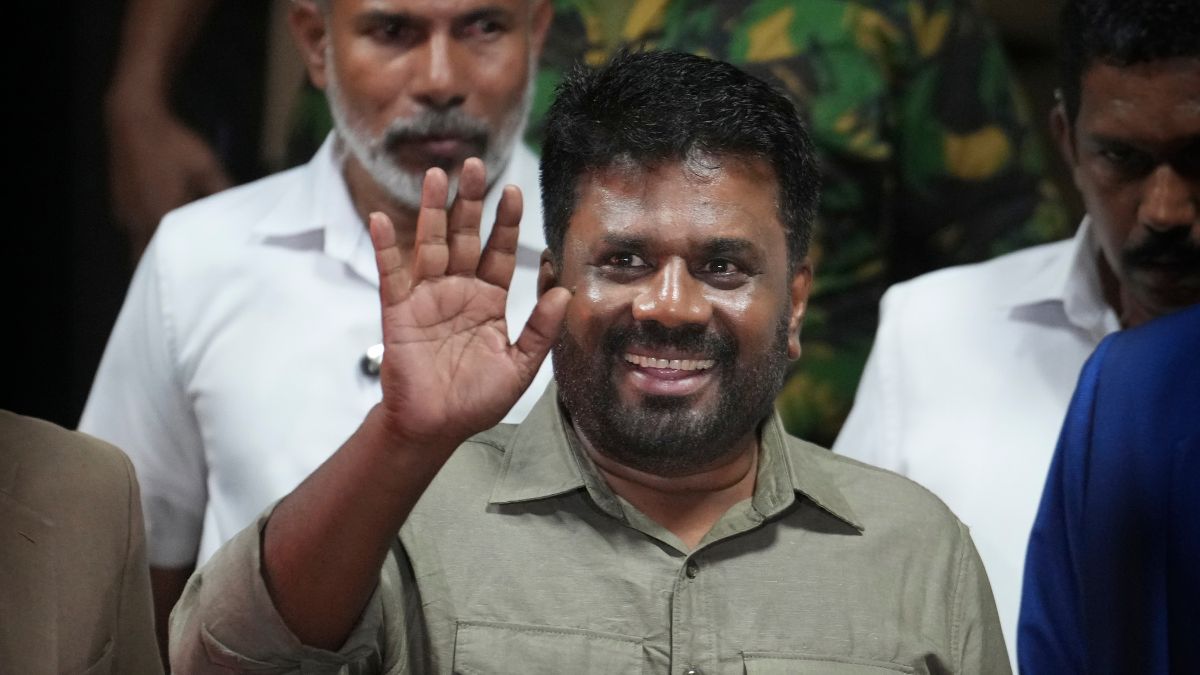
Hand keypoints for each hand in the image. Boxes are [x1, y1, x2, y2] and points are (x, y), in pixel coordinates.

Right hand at [107, 108, 232, 260]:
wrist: (134, 118)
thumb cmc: (173, 144)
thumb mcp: (207, 167)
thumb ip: (222, 193)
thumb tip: (239, 214)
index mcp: (161, 216)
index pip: (175, 256)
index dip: (187, 267)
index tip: (201, 274)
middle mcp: (137, 221)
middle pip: (149, 259)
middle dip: (166, 267)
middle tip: (187, 272)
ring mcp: (124, 214)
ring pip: (139, 245)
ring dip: (155, 251)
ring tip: (177, 254)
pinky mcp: (118, 204)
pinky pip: (132, 229)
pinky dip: (145, 234)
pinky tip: (161, 228)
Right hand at [368, 158, 570, 449]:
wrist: (435, 427)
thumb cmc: (476, 400)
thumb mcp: (520, 365)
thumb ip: (541, 328)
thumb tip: (564, 291)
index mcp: (488, 300)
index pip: (499, 252)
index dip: (506, 223)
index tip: (515, 191)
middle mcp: (457, 291)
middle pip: (465, 236)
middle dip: (470, 202)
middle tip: (474, 164)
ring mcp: (426, 297)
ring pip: (431, 244)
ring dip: (433, 210)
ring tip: (437, 175)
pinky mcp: (398, 310)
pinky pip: (391, 273)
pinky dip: (385, 246)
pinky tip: (382, 218)